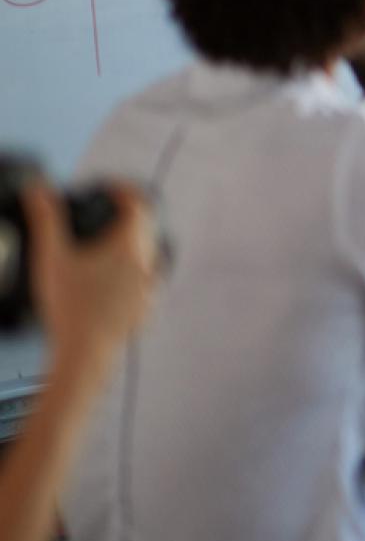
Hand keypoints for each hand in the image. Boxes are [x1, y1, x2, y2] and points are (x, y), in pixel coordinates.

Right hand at [26, 182, 157, 374]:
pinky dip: (132, 270)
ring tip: (108, 243)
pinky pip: (147, 279)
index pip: (139, 203)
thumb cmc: (70, 307)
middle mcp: (147, 262)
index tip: (109, 187)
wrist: (86, 353)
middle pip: (146, 227)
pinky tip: (114, 277)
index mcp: (130, 245)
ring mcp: (150, 286)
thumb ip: (46, 219)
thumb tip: (38, 189)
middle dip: (127, 214)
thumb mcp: (52, 257)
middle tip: (106, 210)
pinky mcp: (145, 306)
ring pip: (149, 253)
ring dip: (132, 242)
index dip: (124, 190)